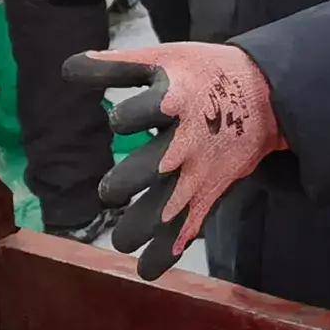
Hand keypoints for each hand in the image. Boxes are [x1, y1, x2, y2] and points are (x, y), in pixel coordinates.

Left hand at [68, 42, 280, 279]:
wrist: (263, 94)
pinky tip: (147, 270)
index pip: (148, 111)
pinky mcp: (210, 192)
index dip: (129, 117)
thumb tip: (65, 68)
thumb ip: (114, 67)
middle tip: (109, 193)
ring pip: (173, 205)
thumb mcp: (162, 59)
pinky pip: (190, 227)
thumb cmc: (202, 73)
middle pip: (160, 164)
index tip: (119, 123)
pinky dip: (169, 250)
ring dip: (146, 226)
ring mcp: (201, 170)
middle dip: (132, 180)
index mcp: (176, 100)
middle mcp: (188, 139)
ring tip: (122, 243)